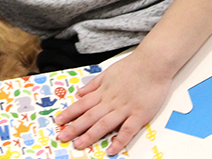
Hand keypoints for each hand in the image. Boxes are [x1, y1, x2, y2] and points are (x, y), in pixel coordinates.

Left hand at [54, 51, 171, 155]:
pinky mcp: (139, 115)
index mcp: (103, 91)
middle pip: (89, 116)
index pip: (82, 104)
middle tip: (62, 137)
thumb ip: (94, 84)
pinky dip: (119, 141)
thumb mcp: (108, 72)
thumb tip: (80, 92)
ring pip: (104, 124)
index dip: (69, 113)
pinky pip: (127, 130)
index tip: (58, 121)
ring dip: (90, 135)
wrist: (153, 62)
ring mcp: (125, 108)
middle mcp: (111, 101)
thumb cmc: (133, 66)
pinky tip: (111, 149)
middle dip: (74, 127)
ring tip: (79, 144)